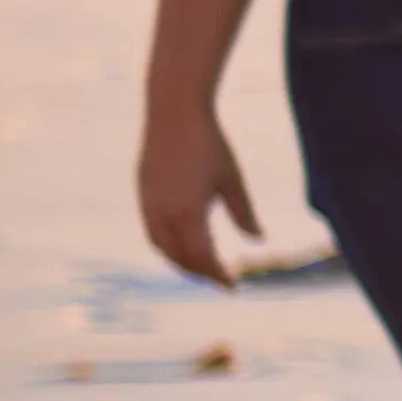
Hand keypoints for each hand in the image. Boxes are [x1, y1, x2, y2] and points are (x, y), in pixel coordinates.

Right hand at [139, 106, 266, 285]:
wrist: (174, 113)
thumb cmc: (210, 145)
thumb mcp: (233, 180)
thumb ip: (244, 213)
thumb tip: (259, 239)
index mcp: (188, 212)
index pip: (202, 257)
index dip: (217, 275)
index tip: (233, 287)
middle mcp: (163, 213)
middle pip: (180, 257)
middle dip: (200, 273)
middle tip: (221, 281)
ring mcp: (148, 204)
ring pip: (162, 246)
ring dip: (181, 262)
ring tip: (203, 268)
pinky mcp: (142, 194)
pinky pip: (152, 231)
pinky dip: (167, 245)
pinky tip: (182, 245)